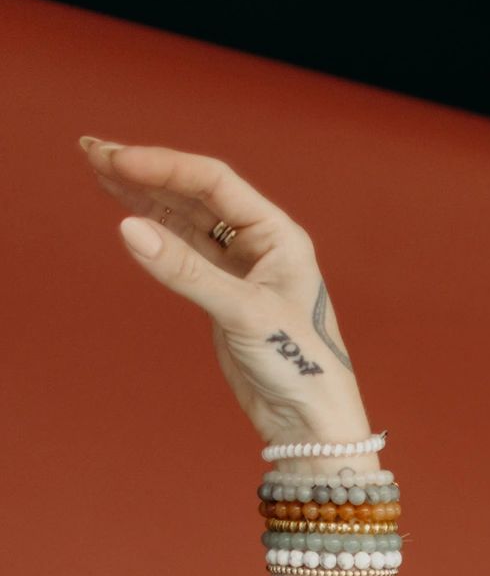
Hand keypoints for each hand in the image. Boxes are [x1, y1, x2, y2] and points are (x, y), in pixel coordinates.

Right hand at [76, 137, 369, 446]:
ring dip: (142, 195)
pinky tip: (124, 212)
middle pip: (193, 194)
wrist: (310, 423)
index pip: (214, 183)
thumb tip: (129, 229)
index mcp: (278, 234)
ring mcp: (239, 268)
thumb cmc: (301, 367)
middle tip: (93, 152)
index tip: (119, 161)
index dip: (164, 167)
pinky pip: (182, 251)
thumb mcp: (244, 313)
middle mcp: (259, 243)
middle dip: (144, 172)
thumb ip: (186, 271)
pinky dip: (153, 231)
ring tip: (97, 170)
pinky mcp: (221, 295)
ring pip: (183, 219)